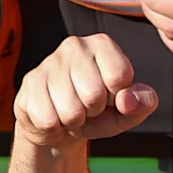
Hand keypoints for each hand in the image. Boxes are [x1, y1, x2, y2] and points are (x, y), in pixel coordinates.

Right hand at [11, 33, 157, 150]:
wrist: (59, 128)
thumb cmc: (97, 114)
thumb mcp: (127, 111)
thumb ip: (143, 102)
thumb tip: (128, 101)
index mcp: (103, 45)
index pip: (119, 77)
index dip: (117, 98)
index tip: (109, 97)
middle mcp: (75, 46)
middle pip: (94, 95)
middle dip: (93, 112)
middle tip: (86, 107)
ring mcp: (48, 63)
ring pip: (70, 111)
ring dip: (73, 122)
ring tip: (70, 112)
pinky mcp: (29, 84)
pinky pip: (48, 120)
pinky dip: (54, 128)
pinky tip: (53, 115)